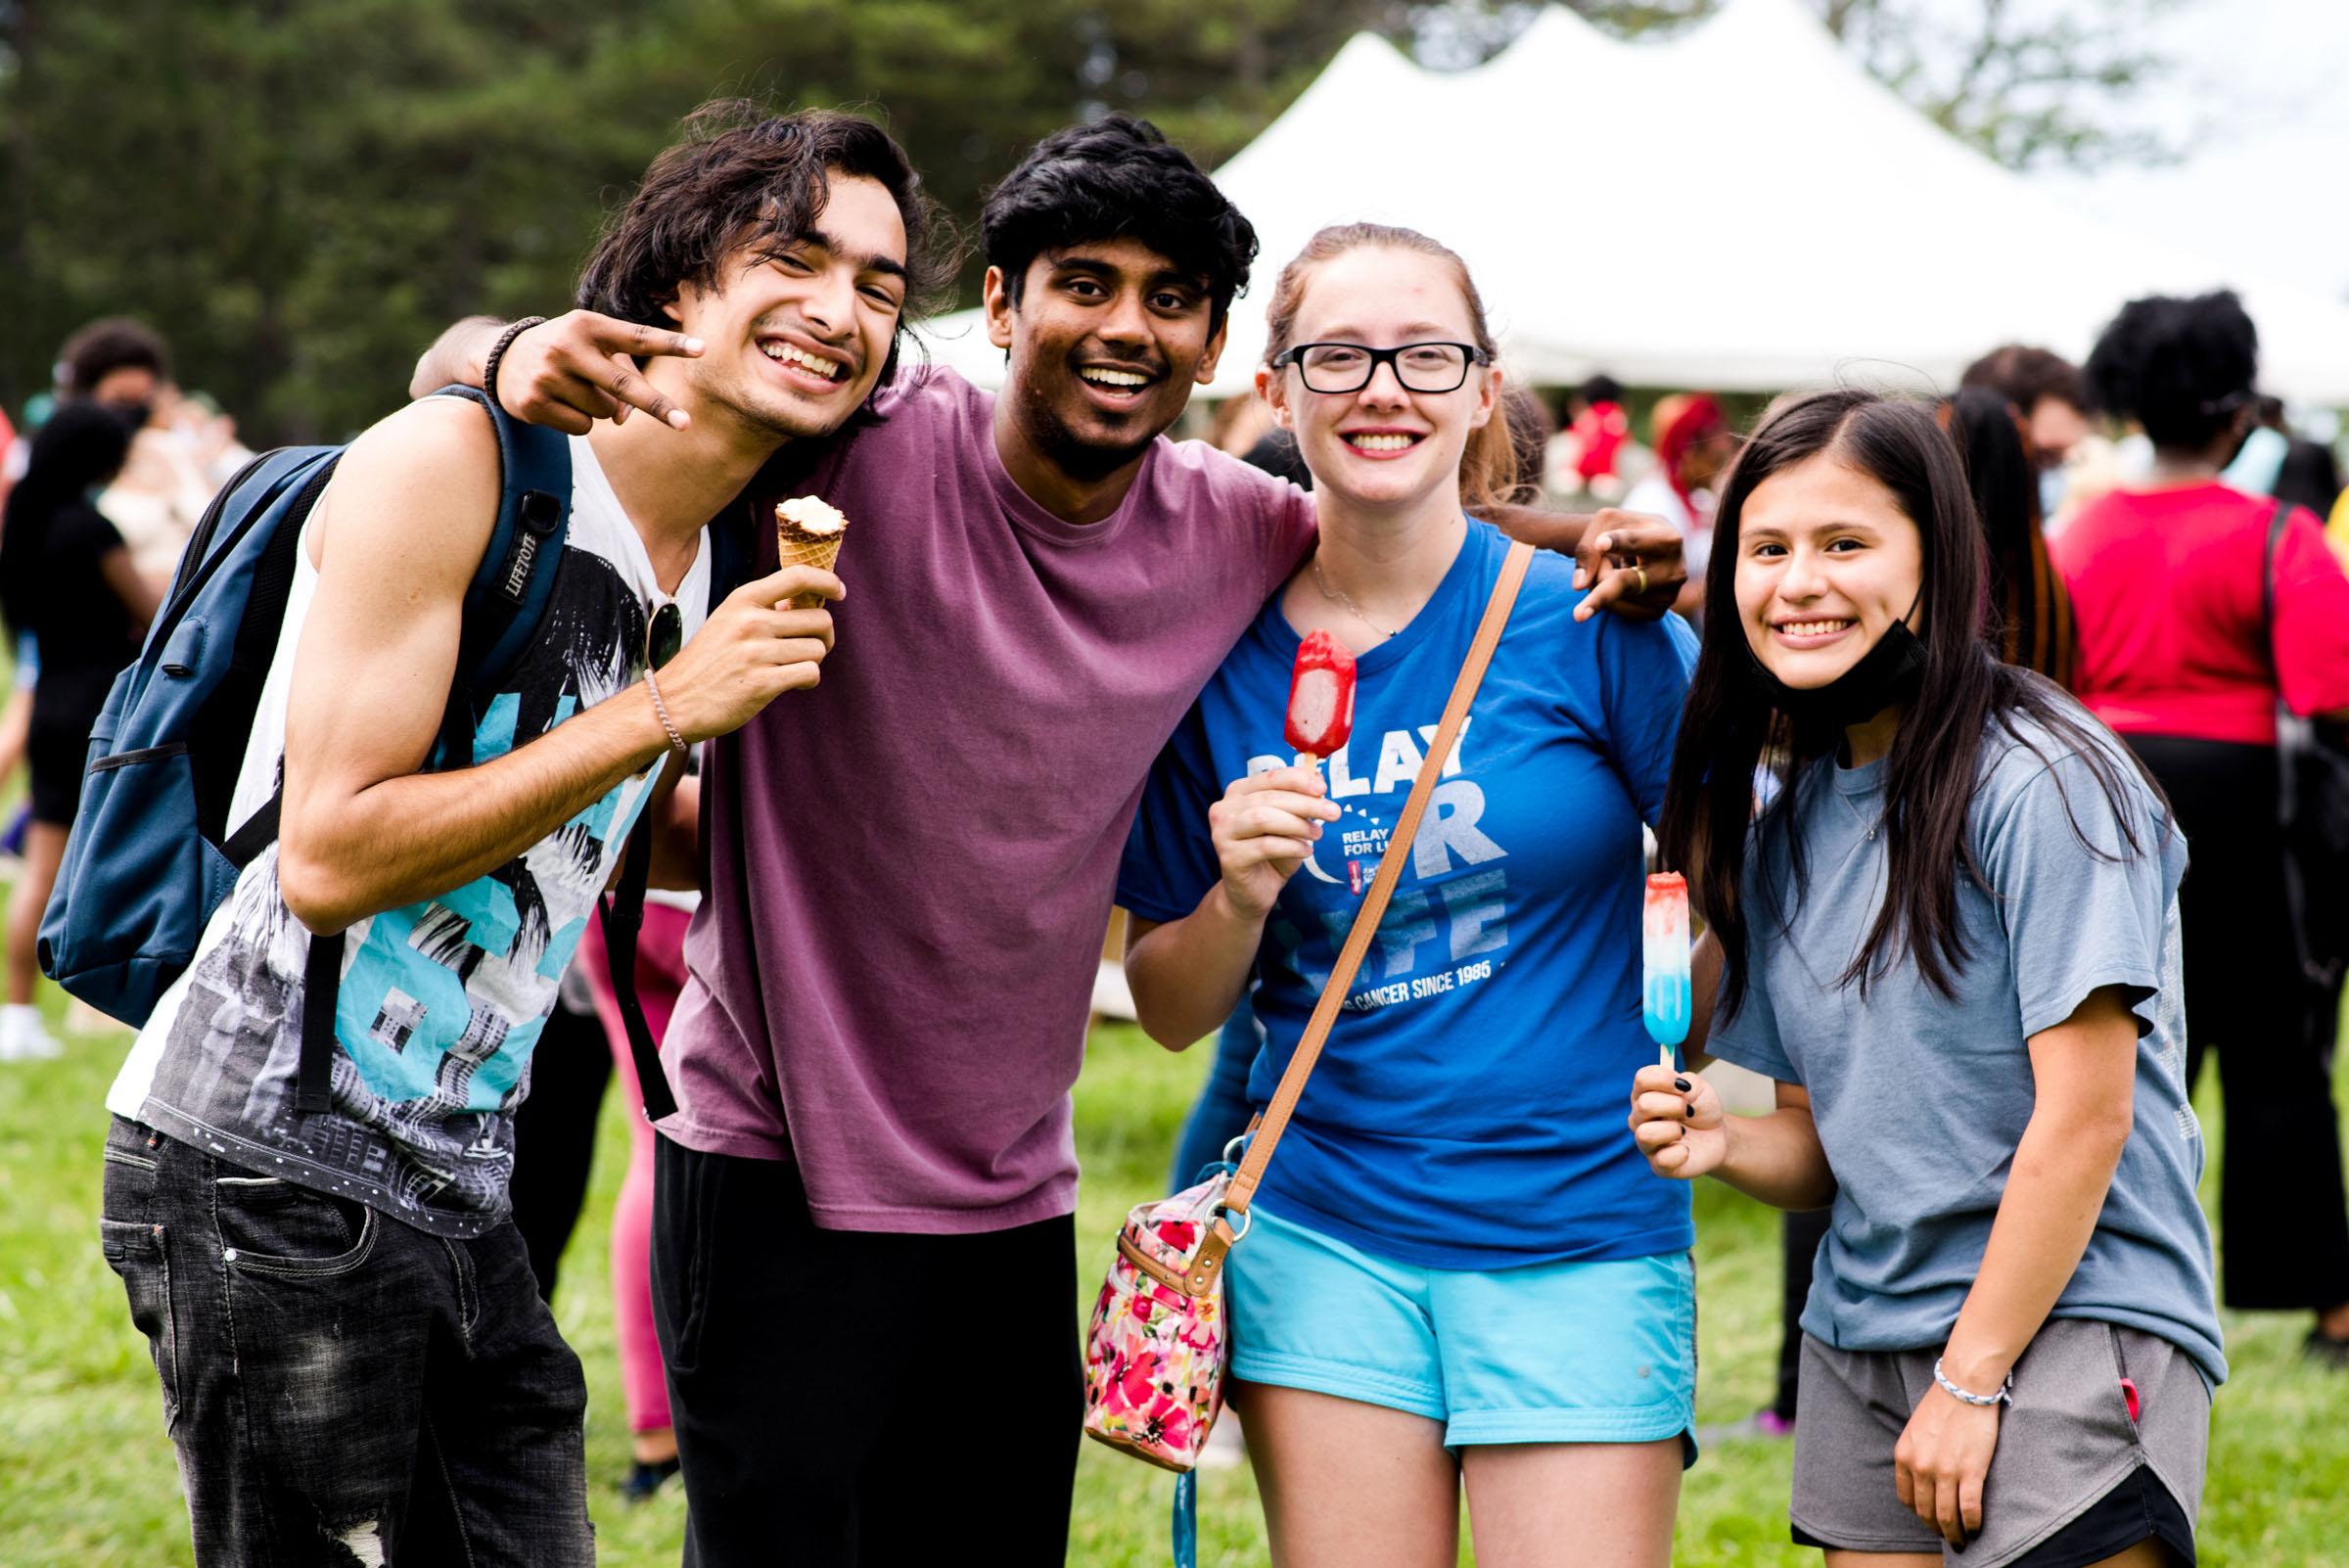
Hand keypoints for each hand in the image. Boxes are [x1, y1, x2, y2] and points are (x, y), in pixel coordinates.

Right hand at [494, 311, 704, 433]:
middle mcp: (566, 347)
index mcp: (586, 324)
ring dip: (602, 407)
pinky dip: (580, 420)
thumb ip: (621, 374)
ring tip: (576, 388)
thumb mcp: (592, 347)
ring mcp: (548, 376)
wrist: (501, 359)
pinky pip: (583, 427)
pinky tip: (560, 402)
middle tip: (686, 423)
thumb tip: (624, 417)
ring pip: (605, 411)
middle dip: (657, 405)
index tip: (702, 349)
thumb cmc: (566, 351)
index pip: (636, 337)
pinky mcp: (535, 404)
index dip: (670, 344)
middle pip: (623, 384)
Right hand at [644, 566, 839, 743]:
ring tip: (793, 668)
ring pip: (818, 649)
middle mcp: (751, 621)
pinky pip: (810, 673)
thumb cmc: (706, 663)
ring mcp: (756, 652)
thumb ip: (763, 610)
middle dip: (824, 636)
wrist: (671, 701)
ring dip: (813, 661)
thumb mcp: (727, 621)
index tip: (839, 592)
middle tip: (812, 648)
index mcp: (743, 599)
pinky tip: (792, 684)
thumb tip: (807, 602)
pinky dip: (808, 680)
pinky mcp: (762, 683)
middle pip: (819, 618)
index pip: (797, 576)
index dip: (827, 581)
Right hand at [1208, 765, 1339, 920]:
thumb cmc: (1272, 853)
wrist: (1252, 892)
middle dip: (1306, 803)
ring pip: (1264, 818)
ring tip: (1317, 834)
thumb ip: (1300, 800)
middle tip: (1333, 812)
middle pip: (1270, 797)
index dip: (1299, 780)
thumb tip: (1319, 777)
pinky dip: (1291, 847)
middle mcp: (1224, 808)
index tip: (1323, 789)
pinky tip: (1306, 851)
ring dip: (1298, 825)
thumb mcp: (1290, 823)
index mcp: (1239, 792)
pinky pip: (1265, 846)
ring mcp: (1222, 832)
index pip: (1271, 777)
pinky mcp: (1229, 857)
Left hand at [1571, 509, 1686, 621]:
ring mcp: (1668, 594)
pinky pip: (1618, 611)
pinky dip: (1608, 597)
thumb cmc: (1627, 529)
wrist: (1652, 546)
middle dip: (1602, 595)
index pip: (1635, 542)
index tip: (1600, 544)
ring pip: (1615, 596)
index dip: (1618, 542)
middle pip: (1626, 583)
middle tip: (1577, 616)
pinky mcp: (1657, 612)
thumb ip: (1590, 547)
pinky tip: (1621, 582)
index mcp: (1668, 539)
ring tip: (1618, 564)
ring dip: (1601, 580)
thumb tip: (1580, 585)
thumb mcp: (1607, 523)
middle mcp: (1674, 570)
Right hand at [1628, 1065, 1725, 1177]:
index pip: (1642, 1079)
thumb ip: (1686, 1081)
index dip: (1665, 1079)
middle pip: (1644, 1105)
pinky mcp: (1658, 1165)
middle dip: (1675, 1106)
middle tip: (1689, 1111)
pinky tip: (1686, 1150)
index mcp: (1645, 1094)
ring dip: (1673, 1130)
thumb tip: (1677, 1086)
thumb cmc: (1702, 1109)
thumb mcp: (1699, 1088)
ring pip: (1646, 1134)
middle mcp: (1639, 1118)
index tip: (1684, 1087)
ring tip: (1683, 1132)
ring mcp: (1645, 1142)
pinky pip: (1662, 1159)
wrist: (1718, 1137)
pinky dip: (1681, 1153)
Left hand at [1894, 1381, 2001, 1547]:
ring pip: (1946, 1516)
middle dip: (1937, 1528)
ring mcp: (1944, 1470)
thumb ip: (1915, 1454)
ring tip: (1963, 1540)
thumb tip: (1922, 1477)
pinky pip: (1968, 1509)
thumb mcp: (1916, 1429)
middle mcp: (1920, 1466)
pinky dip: (1972, 1524)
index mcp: (1904, 1455)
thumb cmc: (1944, 1404)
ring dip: (1955, 1533)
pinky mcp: (1970, 1470)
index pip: (1906, 1498)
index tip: (1930, 1518)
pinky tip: (1976, 1528)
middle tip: (1949, 1537)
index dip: (1919, 1513)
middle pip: (1926, 1511)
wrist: (1965, 1385)